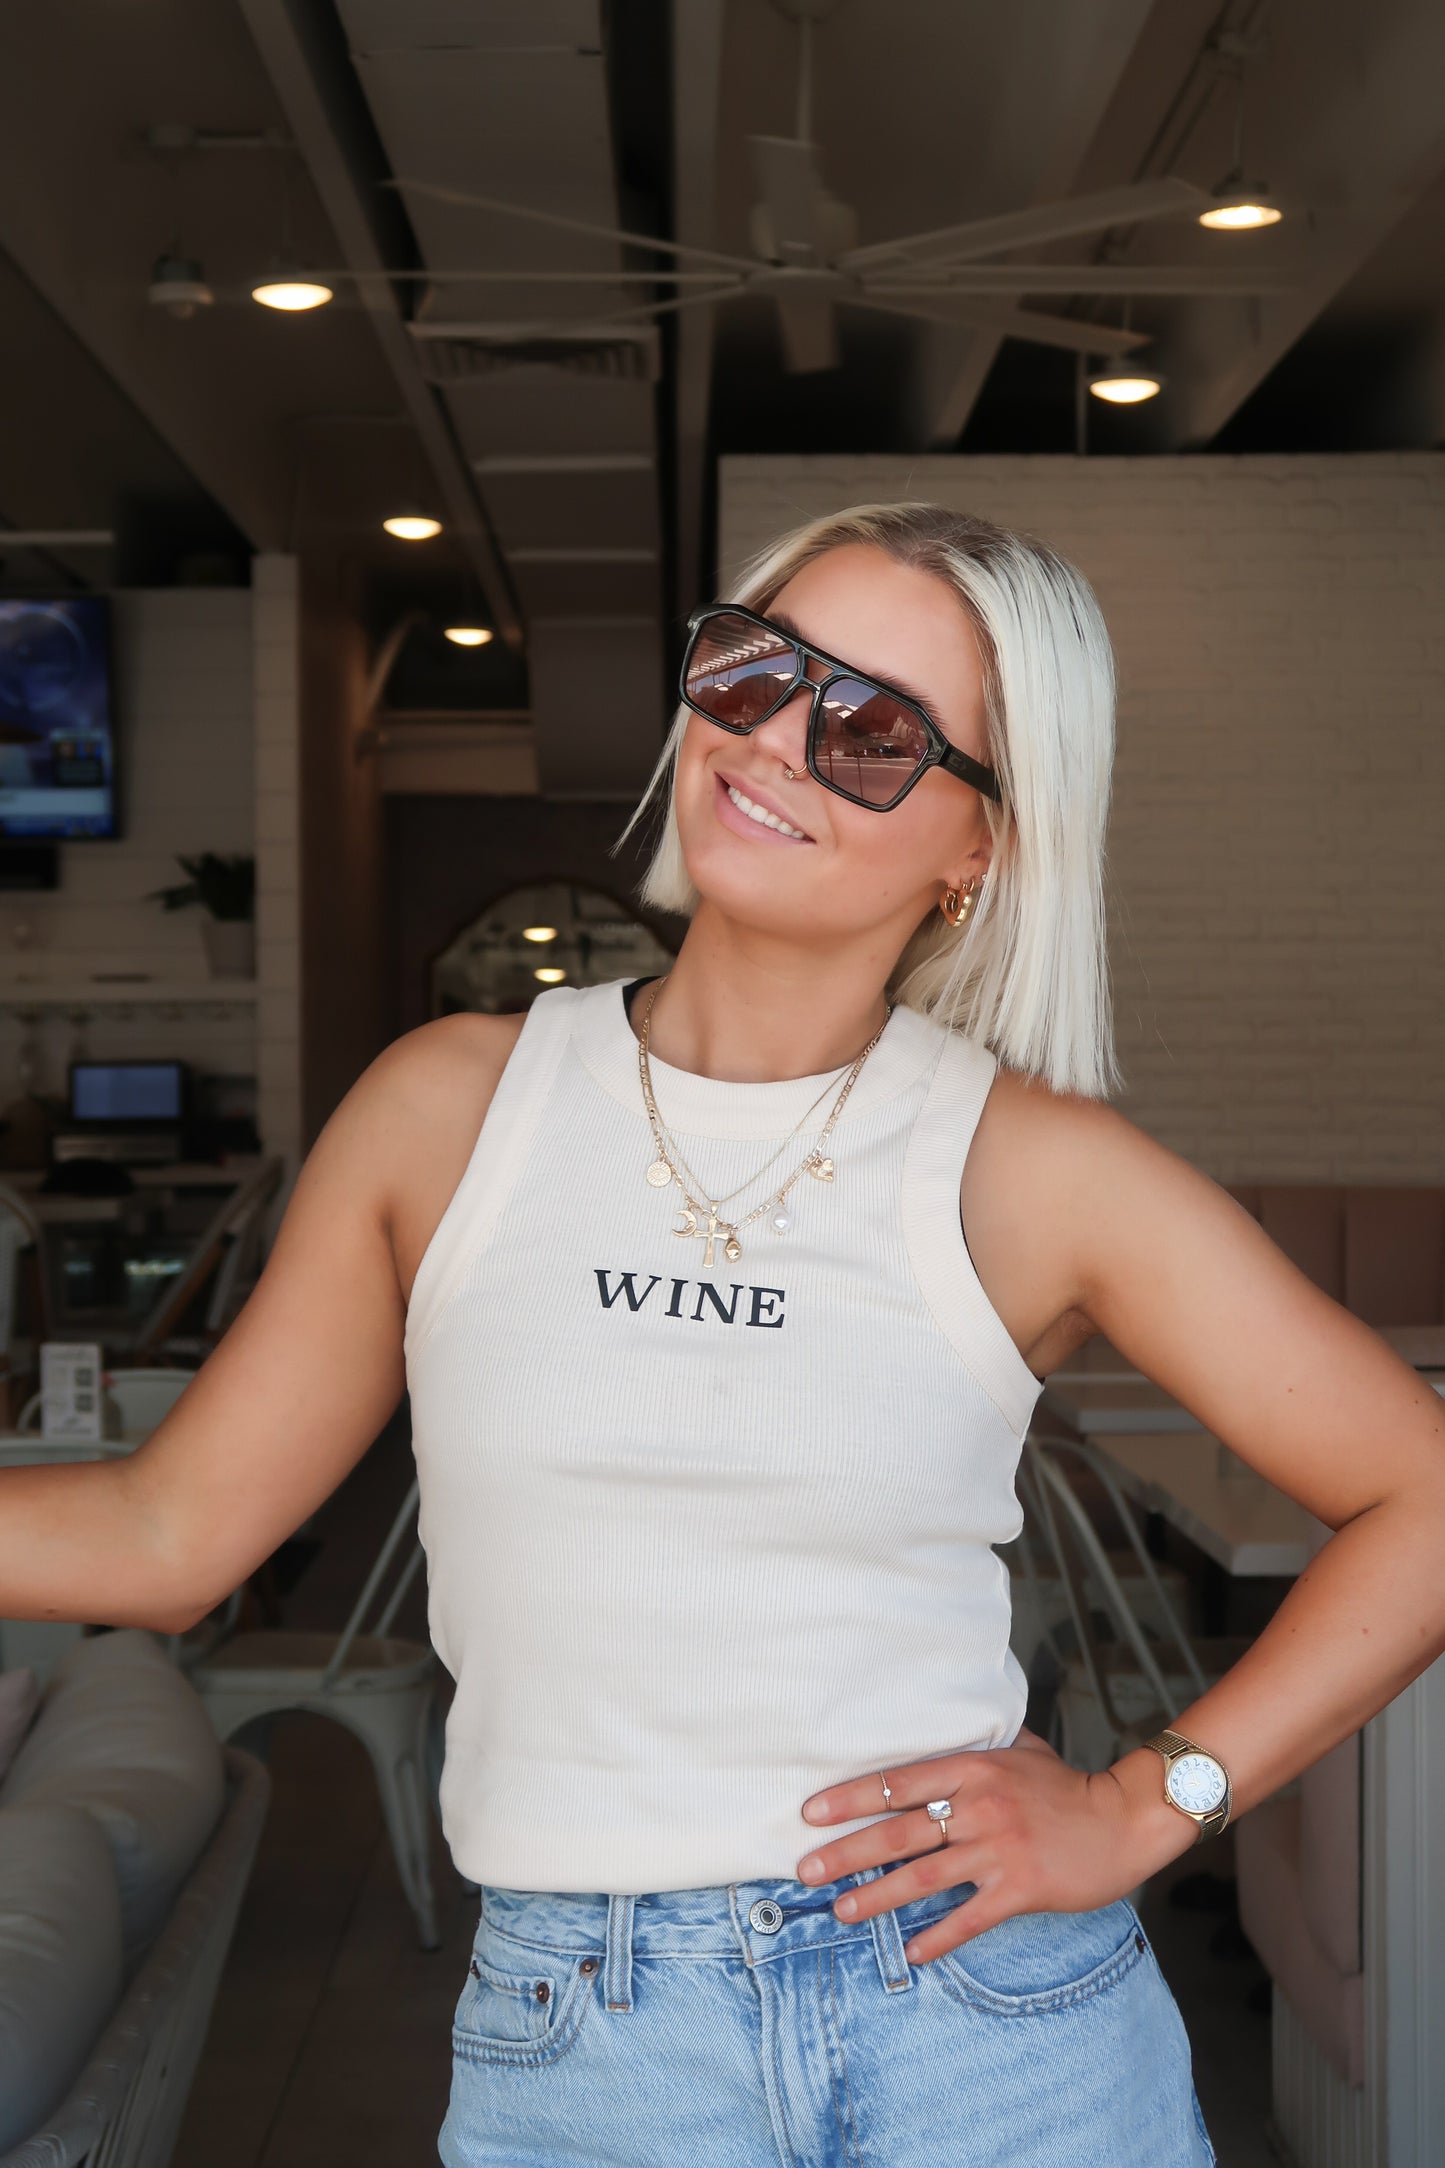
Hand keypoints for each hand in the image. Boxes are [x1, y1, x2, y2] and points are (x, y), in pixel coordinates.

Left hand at [795, 1729, 1195, 1963]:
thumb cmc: (1065, 1784)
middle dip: (846, 1852)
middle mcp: (979, 1806)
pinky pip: (969, 1917)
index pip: (897, 1782)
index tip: (812, 1814)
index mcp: (972, 1768)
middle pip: (898, 1832)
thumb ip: (974, 1741)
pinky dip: (938, 1937)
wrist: (1123, 1819)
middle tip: (806, 1870)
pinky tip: (911, 1952)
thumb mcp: (1017, 1748)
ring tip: (841, 1911)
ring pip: (923, 1877)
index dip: (850, 1798)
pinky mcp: (1020, 1888)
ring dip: (877, 1896)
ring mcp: (998, 1849)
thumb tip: (936, 1723)